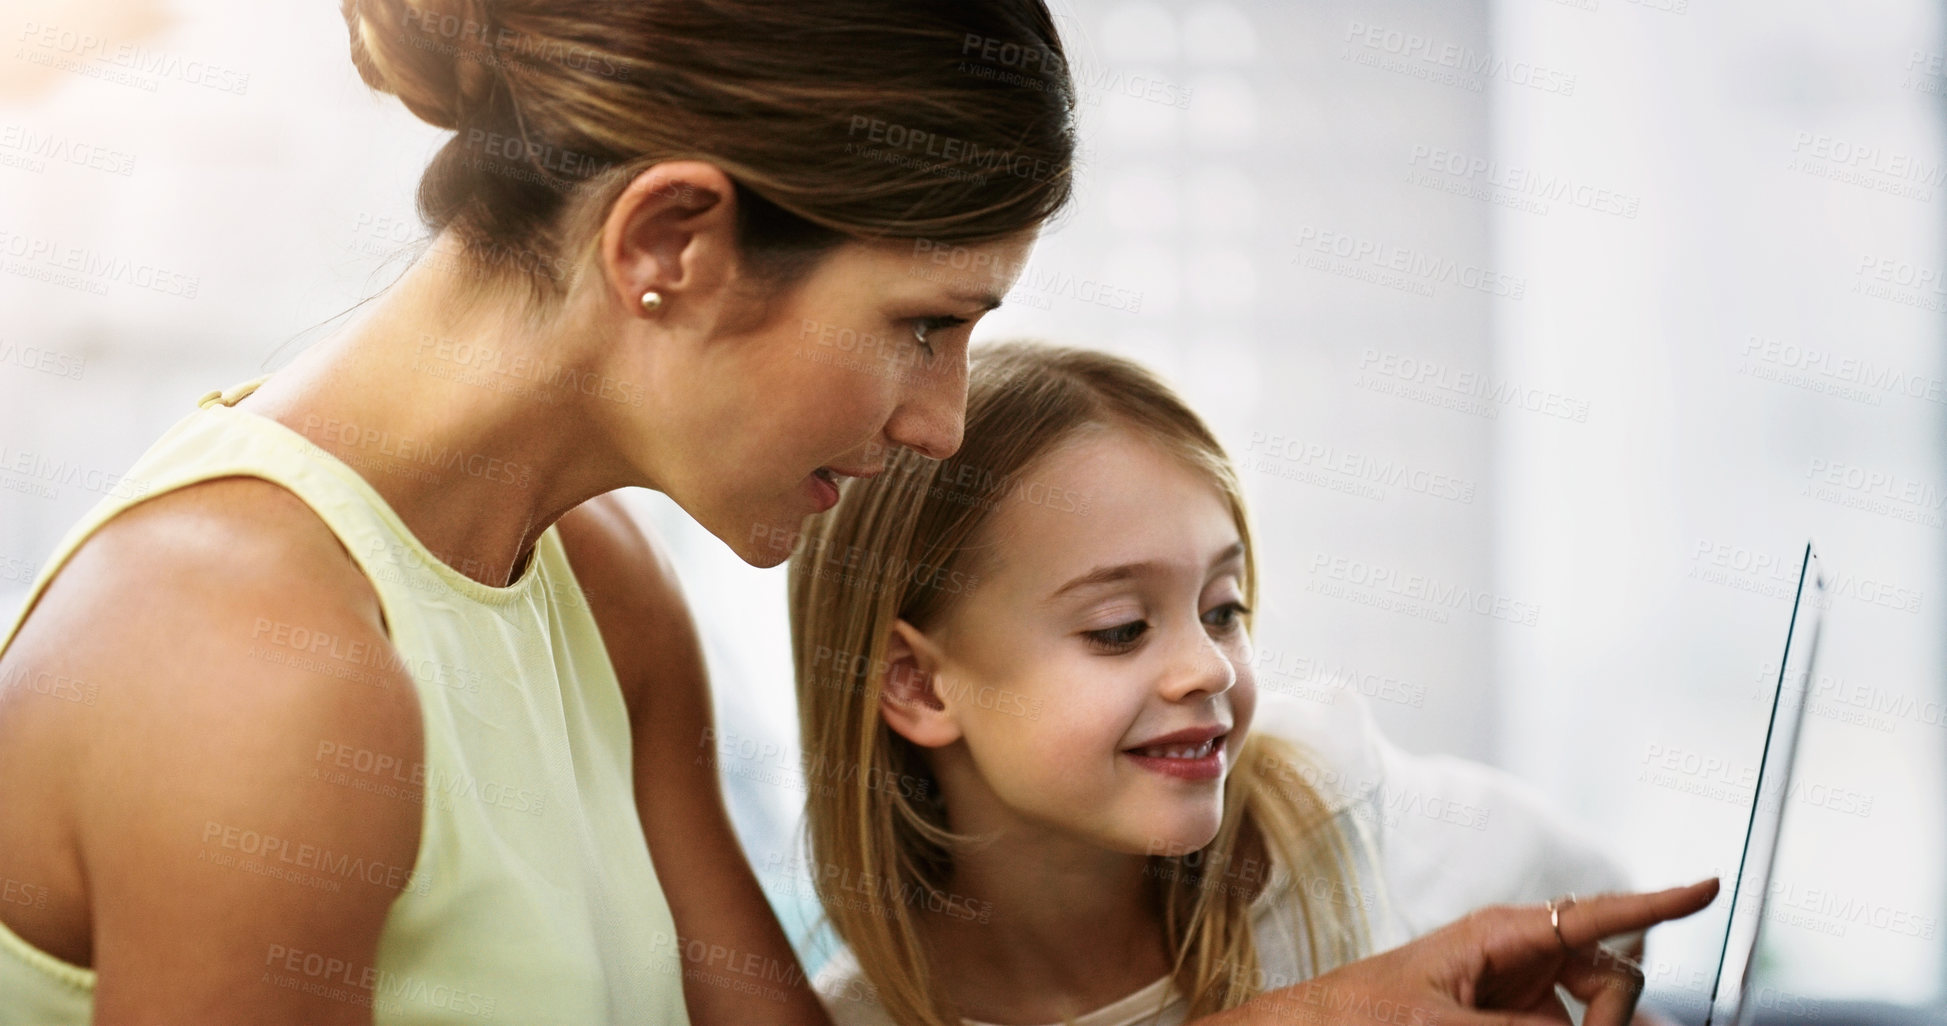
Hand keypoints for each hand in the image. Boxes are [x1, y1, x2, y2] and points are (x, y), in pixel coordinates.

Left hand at [1207, 878, 1719, 1025]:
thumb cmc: (1362, 1012)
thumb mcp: (1437, 1021)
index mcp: (1503, 934)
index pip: (1597, 913)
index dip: (1659, 902)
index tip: (1710, 885)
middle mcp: (1522, 959)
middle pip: (1612, 980)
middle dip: (1615, 1015)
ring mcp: (1522, 995)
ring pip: (1596, 1013)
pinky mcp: (1515, 1023)